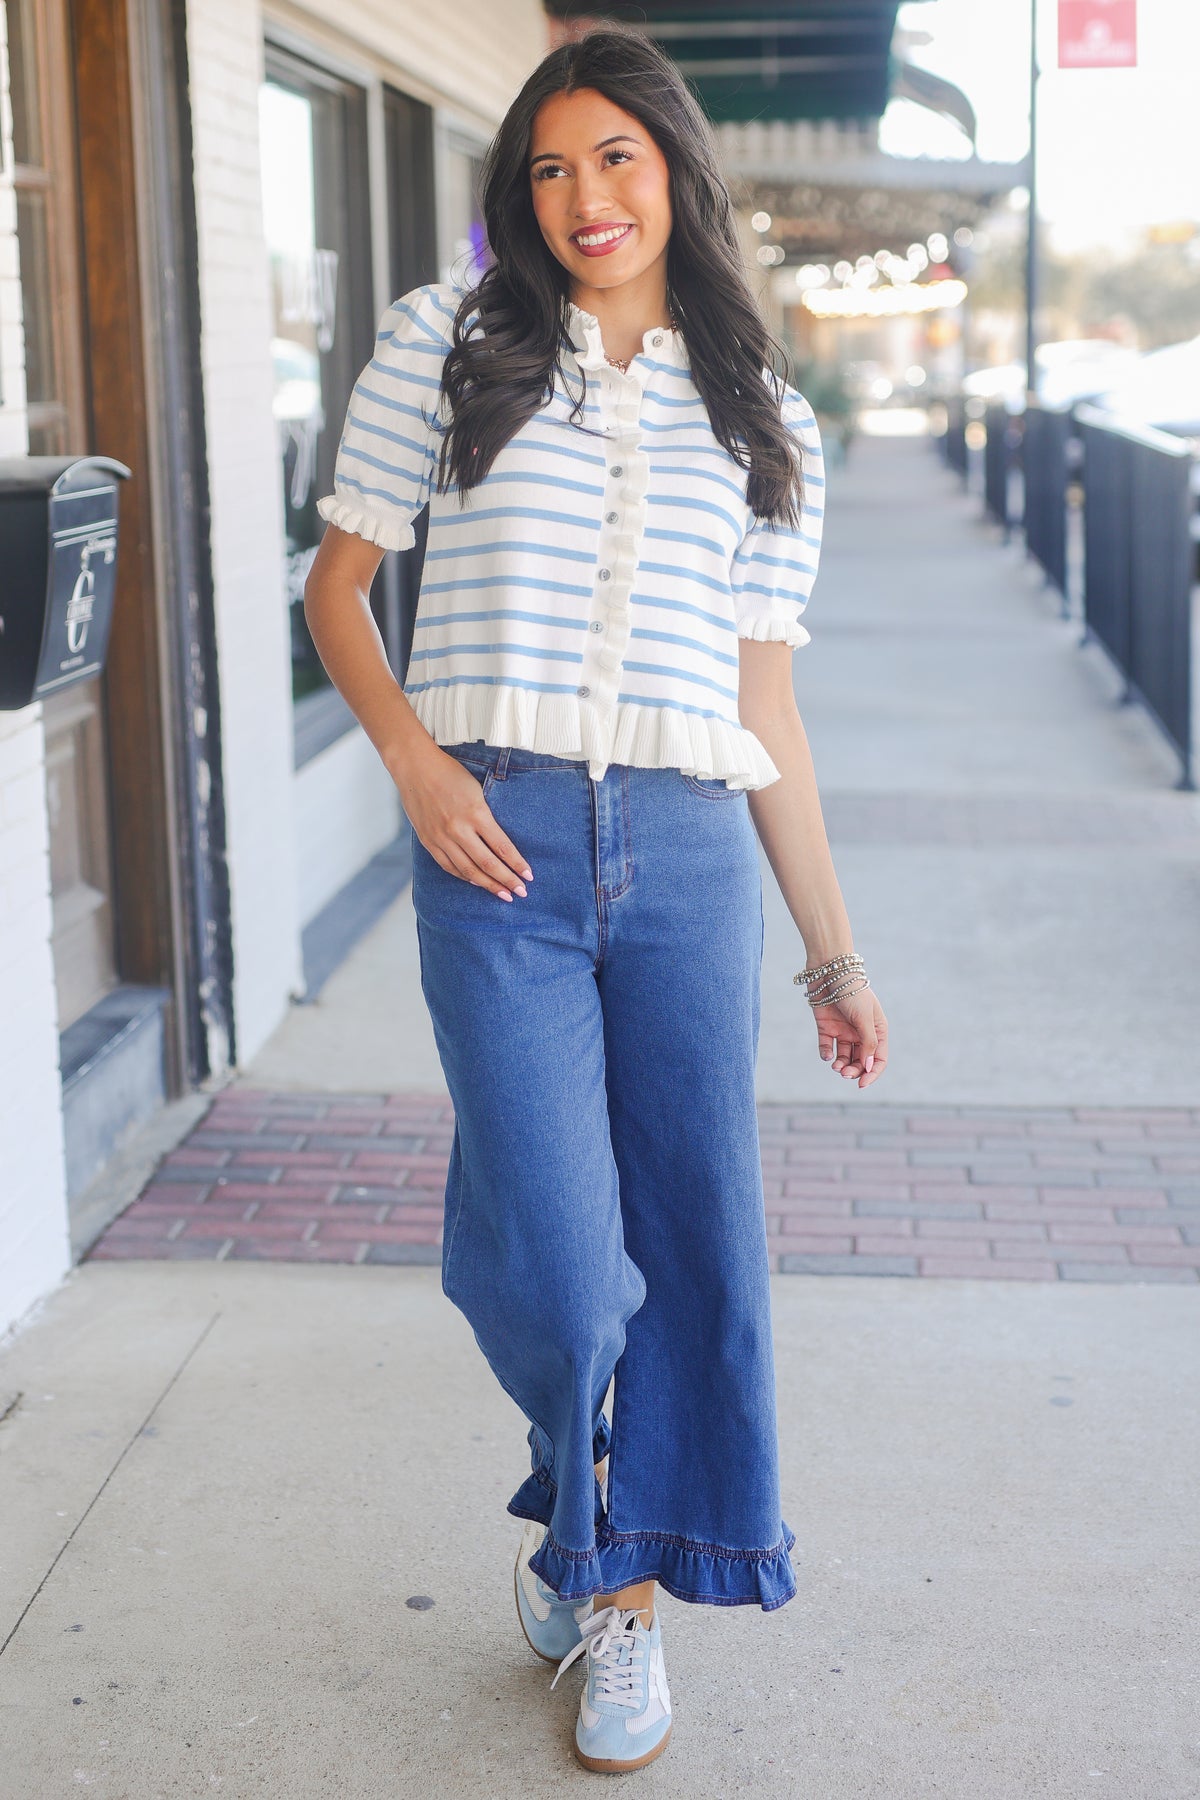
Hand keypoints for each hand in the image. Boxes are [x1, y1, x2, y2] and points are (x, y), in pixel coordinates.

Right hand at [396, 745, 531, 902]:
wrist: (415, 767)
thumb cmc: (451, 774)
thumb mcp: (477, 790)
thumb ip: (487, 817)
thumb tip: (502, 843)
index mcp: (476, 813)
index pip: (502, 847)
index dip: (517, 864)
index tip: (529, 876)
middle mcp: (459, 829)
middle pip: (488, 863)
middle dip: (507, 880)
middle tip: (521, 892)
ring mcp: (442, 837)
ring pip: (468, 870)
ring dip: (488, 885)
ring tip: (503, 894)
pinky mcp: (428, 841)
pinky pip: (449, 866)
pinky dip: (464, 877)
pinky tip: (477, 882)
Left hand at [812, 986, 887, 1088]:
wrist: (830, 971)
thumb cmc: (852, 991)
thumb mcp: (864, 1018)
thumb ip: (868, 1043)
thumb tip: (869, 1067)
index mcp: (877, 1030)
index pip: (878, 1059)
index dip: (872, 1073)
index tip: (861, 1084)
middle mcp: (861, 1032)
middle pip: (861, 1061)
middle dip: (854, 1070)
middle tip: (844, 1073)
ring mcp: (844, 1030)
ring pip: (844, 1057)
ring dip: (841, 1065)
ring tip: (836, 1066)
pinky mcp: (827, 1027)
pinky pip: (827, 1047)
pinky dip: (826, 1054)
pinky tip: (827, 1056)